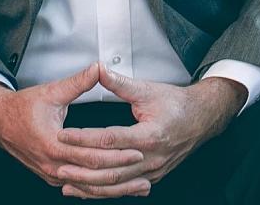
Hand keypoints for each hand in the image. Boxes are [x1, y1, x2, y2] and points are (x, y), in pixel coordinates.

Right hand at [0, 63, 145, 191]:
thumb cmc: (24, 106)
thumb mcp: (52, 91)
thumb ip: (78, 82)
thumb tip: (98, 67)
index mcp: (53, 144)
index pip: (92, 154)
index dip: (116, 153)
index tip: (138, 150)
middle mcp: (53, 165)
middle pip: (93, 175)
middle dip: (122, 174)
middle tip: (146, 171)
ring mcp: (52, 175)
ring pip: (88, 187)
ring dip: (115, 188)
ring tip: (140, 186)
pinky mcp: (54, 177)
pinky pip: (80, 187)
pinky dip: (100, 189)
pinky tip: (118, 188)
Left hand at [55, 66, 245, 198]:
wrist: (201, 118)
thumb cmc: (175, 103)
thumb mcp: (147, 90)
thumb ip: (119, 83)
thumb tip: (98, 69)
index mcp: (149, 134)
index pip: (109, 139)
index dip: (83, 138)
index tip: (62, 135)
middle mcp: (151, 157)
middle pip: (111, 169)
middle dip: (82, 169)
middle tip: (58, 165)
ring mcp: (152, 171)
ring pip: (116, 185)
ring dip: (90, 187)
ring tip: (66, 184)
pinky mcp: (152, 177)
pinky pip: (125, 189)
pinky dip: (104, 192)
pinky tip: (88, 191)